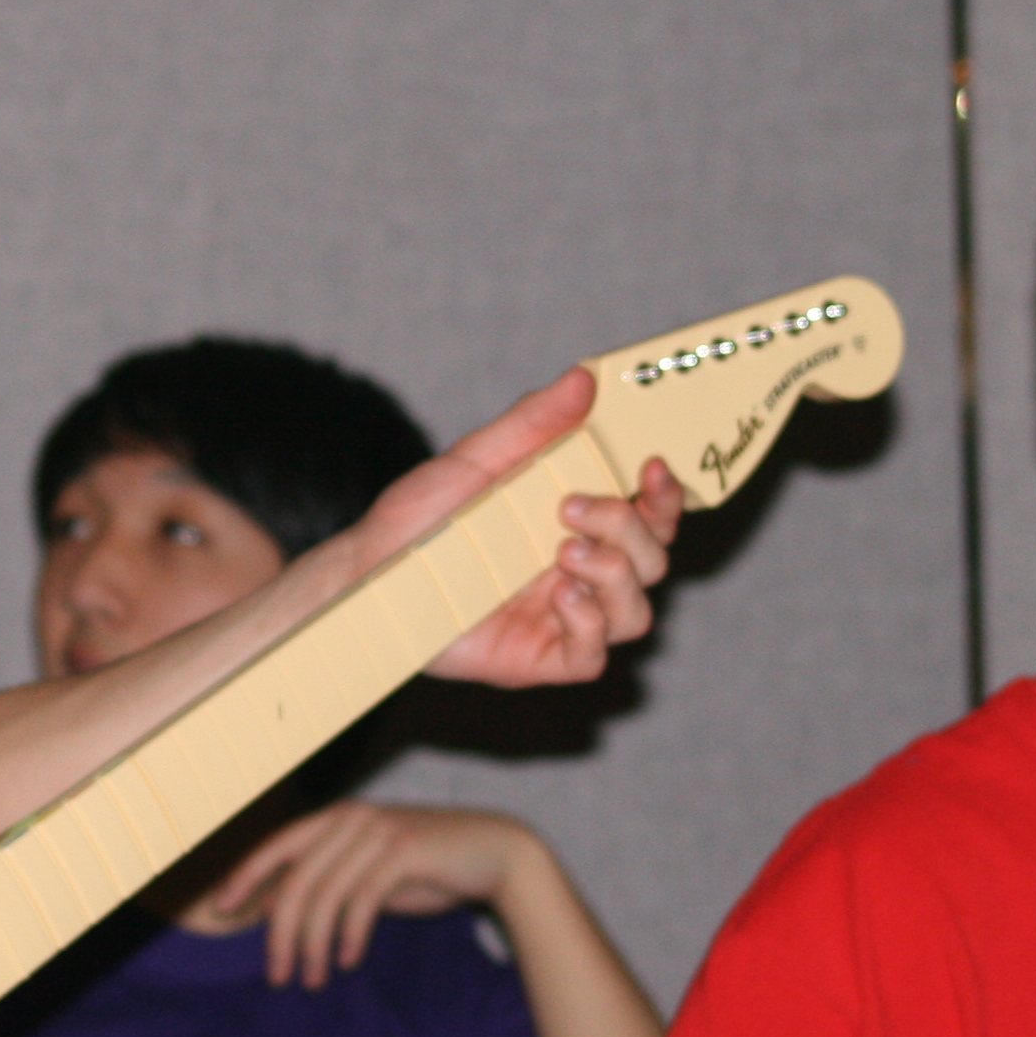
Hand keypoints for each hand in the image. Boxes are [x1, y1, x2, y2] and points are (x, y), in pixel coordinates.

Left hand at [204, 802, 541, 987]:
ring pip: (326, 893)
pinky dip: (351, 934)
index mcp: (337, 818)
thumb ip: (331, 883)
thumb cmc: (429, 866)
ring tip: (312, 979)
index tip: (221, 908)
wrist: (496, 853)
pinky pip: (363, 899)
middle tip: (276, 975)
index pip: (277, 845)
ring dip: (314, 944)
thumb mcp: (371, 872)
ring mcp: (378, 832)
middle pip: (297, 879)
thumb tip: (280, 913)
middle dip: (280, 932)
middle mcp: (352, 819)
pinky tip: (348, 961)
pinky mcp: (404, 851)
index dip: (245, 875)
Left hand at [387, 371, 680, 689]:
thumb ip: (533, 422)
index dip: (666, 496)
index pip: (651, 514)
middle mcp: (580, 570)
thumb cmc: (421, 518)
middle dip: (631, 529)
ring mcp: (563, 617)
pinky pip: (593, 657)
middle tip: (573, 507)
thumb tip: (583, 379)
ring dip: (616, 576)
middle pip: (653, 560)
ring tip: (563, 553)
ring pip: (636, 612)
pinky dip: (589, 624)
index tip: (652, 467)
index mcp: (577, 522)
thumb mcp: (477, 459)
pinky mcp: (539, 658)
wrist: (369, 574)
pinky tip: (560, 596)